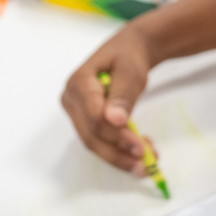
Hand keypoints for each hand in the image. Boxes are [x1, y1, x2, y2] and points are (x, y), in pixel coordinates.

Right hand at [61, 26, 155, 170]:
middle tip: (143, 163)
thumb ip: (123, 95)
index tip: (139, 146)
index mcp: (79, 82)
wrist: (127, 51)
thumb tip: (115, 120)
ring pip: (94, 142)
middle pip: (91, 135)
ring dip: (118, 156)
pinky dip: (118, 149)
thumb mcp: (131, 72)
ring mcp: (76, 112)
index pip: (94, 117)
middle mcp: (71, 99)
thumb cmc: (128, 57)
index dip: (115, 135)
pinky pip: (99, 140)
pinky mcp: (85, 121)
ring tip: (144, 164)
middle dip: (117, 152)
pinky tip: (139, 152)